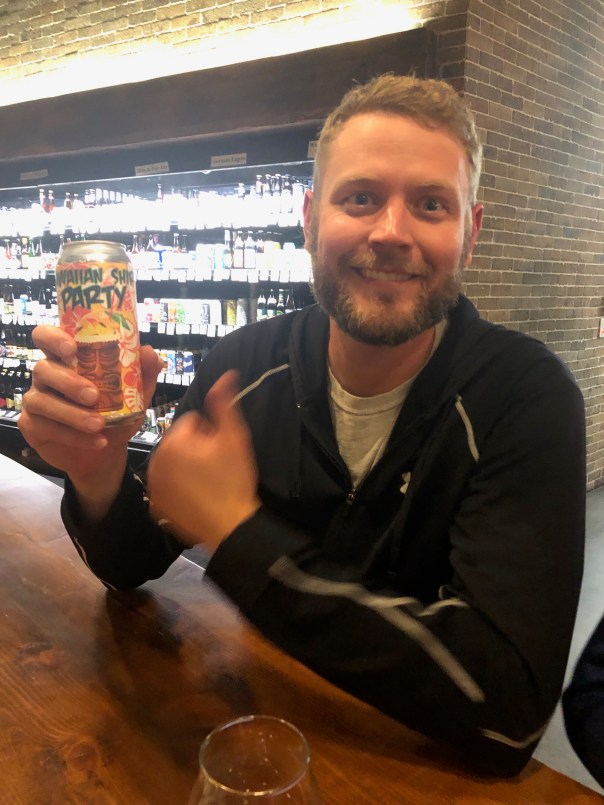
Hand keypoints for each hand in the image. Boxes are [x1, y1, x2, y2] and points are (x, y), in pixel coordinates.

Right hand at [19, 326, 161, 511]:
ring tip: (99, 425)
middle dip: (69, 382)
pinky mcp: (31, 425)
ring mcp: (35, 400)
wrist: (107, 453)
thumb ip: (143, 372)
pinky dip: (73, 435)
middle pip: (43, 368)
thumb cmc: (116, 413)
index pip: (46, 337)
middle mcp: (46, 376)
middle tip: (94, 396)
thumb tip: (149, 352)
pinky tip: (97, 441)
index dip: (53, 338)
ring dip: (72, 414)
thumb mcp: (136, 394)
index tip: (72, 348)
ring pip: (42, 401)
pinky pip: (45, 427)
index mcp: (66, 359)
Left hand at [147, 370, 260, 552]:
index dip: (210, 433)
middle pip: (178, 440)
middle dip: (194, 448)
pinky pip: (165, 484)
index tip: (219, 450)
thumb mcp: (235, 436)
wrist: (230, 525)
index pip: (191, 421)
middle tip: (214, 465)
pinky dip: (177, 487)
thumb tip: (226, 374)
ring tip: (206, 481)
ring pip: (171, 462)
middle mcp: (155, 459)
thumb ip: (224, 403)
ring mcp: (153, 483)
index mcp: (174, 439)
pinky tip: (195, 496)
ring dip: (185, 466)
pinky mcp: (155, 504)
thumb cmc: (234, 478)